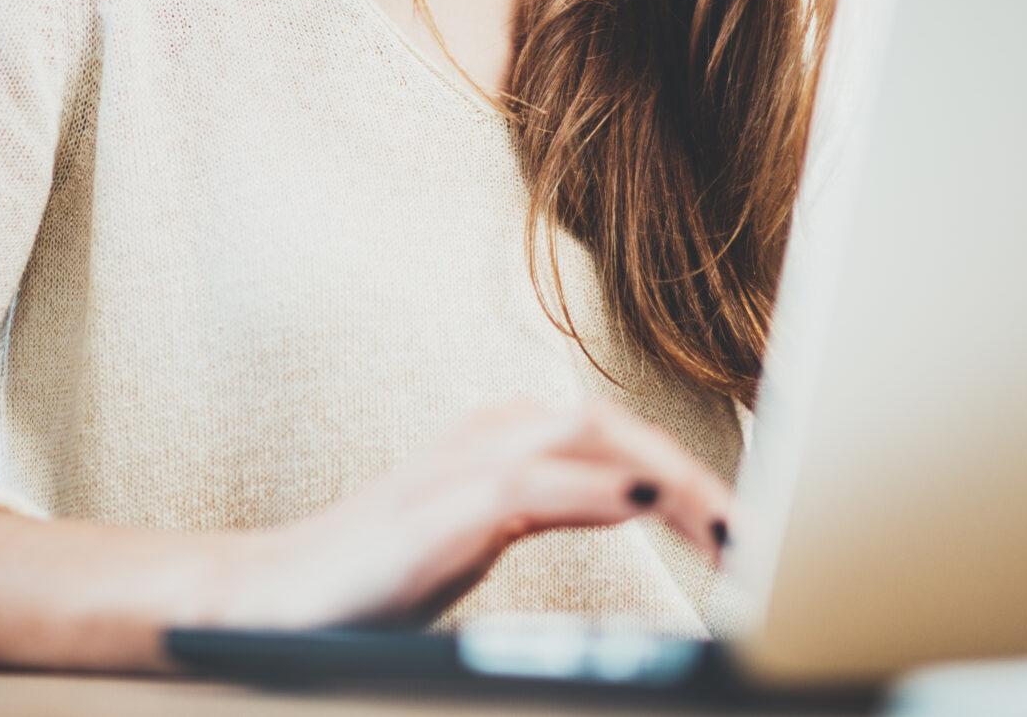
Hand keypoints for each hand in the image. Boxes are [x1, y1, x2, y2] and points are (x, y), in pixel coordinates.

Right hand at [201, 396, 733, 630]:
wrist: (266, 602)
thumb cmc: (369, 580)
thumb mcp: (478, 537)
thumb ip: (549, 506)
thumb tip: (634, 501)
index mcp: (498, 441)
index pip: (612, 437)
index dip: (687, 471)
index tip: (748, 524)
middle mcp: (485, 437)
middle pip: (610, 425)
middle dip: (692, 472)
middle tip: (760, 536)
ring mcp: (459, 467)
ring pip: (583, 436)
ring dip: (665, 476)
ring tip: (730, 528)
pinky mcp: (437, 510)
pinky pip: (531, 482)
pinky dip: (593, 487)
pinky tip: (642, 500)